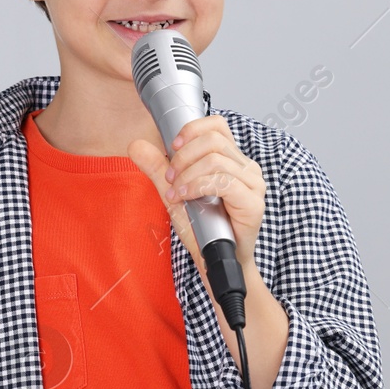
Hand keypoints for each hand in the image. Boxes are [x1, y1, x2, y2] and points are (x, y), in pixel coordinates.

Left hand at [127, 115, 265, 272]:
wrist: (216, 262)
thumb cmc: (204, 229)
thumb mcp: (174, 192)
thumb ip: (158, 168)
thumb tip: (135, 145)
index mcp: (233, 160)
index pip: (218, 125)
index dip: (192, 129)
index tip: (172, 146)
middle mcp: (247, 168)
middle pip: (214, 140)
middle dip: (183, 156)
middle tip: (170, 177)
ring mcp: (254, 184)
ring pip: (216, 160)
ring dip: (188, 175)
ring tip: (176, 192)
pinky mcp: (253, 202)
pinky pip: (224, 182)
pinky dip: (197, 186)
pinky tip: (185, 196)